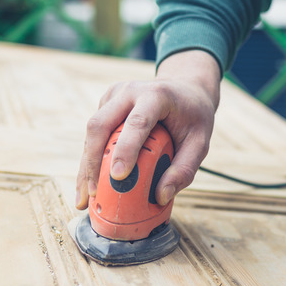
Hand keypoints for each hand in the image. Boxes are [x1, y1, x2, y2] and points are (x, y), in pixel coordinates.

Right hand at [76, 50, 220, 208]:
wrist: (185, 88)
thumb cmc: (193, 116)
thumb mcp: (201, 142)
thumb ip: (185, 169)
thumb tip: (161, 196)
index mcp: (156, 95)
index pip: (137, 122)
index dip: (125, 149)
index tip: (118, 177)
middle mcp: (130, 91)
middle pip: (100, 124)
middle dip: (93, 161)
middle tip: (94, 194)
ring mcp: (114, 96)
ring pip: (91, 131)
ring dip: (85, 165)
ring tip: (84, 198)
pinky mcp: (105, 105)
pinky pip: (92, 134)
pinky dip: (89, 160)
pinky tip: (87, 184)